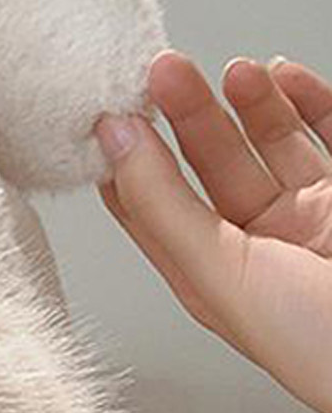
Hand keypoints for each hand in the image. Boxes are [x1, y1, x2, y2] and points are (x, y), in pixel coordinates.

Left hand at [94, 50, 331, 412]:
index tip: (104, 108)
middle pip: (206, 169)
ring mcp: (308, 220)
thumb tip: (113, 141)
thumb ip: (163, 206)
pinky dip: (305, 102)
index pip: (149, 209)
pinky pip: (326, 135)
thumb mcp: (221, 272)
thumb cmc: (317, 343)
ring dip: (244, 103)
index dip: (125, 157)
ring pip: (266, 145)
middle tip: (160, 69)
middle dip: (184, 116)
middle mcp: (255, 249)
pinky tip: (280, 73)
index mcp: (210, 279)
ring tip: (227, 69)